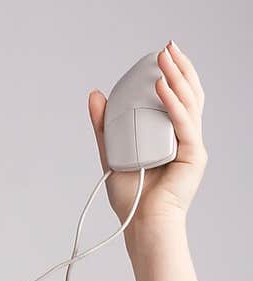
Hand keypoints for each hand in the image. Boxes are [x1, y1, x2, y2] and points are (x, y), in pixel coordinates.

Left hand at [88, 40, 206, 228]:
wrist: (142, 226)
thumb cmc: (131, 199)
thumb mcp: (112, 153)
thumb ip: (104, 126)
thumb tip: (94, 95)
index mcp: (172, 137)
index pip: (177, 99)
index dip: (173, 75)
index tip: (161, 57)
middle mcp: (186, 139)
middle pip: (189, 94)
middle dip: (179, 68)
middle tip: (167, 48)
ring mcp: (192, 146)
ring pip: (190, 103)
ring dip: (178, 77)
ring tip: (164, 60)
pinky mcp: (193, 156)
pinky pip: (184, 123)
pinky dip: (172, 103)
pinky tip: (162, 88)